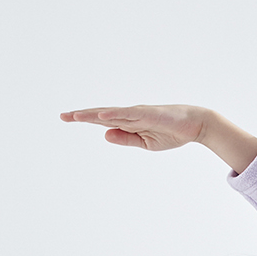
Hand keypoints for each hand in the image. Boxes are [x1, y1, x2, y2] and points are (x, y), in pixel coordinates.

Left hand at [59, 103, 209, 150]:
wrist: (194, 126)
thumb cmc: (171, 133)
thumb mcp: (144, 142)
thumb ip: (125, 138)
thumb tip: (104, 135)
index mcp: (128, 122)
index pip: (102, 120)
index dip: (84, 118)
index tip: (67, 118)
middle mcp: (129, 114)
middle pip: (101, 114)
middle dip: (82, 115)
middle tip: (62, 116)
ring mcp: (138, 113)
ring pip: (111, 113)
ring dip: (93, 114)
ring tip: (75, 116)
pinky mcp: (148, 114)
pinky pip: (128, 114)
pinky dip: (114, 115)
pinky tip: (101, 117)